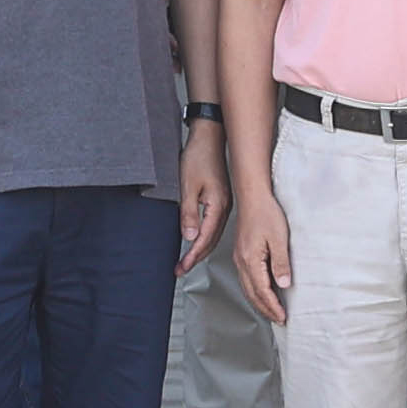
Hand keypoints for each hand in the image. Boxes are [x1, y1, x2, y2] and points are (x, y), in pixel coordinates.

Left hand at [176, 119, 230, 276]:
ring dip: (201, 249)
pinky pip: (215, 225)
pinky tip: (198, 240)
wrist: (209, 138)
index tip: (182, 267)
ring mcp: (225, 205)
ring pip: (214, 235)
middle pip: (212, 241)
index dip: (193, 255)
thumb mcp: (188, 187)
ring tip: (187, 260)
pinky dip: (206, 237)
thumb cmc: (198, 157)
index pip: (205, 238)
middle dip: (196, 257)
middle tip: (181, 269)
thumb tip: (190, 237)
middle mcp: (225, 208)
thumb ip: (189, 214)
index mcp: (218, 206)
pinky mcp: (221, 200)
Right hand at [233, 184, 291, 322]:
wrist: (252, 197)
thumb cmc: (266, 213)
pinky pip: (246, 279)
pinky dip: (254, 290)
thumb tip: (283, 284)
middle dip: (265, 309)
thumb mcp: (279, 239)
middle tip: (278, 319)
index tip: (282, 317)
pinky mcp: (241, 253)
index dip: (272, 306)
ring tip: (270, 311)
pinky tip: (261, 291)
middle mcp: (242, 261)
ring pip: (247, 288)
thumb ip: (281, 263)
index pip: (262, 291)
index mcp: (250, 260)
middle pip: (252, 294)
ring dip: (259, 302)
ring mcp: (239, 258)